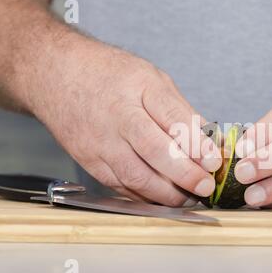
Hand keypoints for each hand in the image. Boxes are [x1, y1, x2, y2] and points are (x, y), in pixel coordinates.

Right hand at [31, 40, 220, 205]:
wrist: (56, 75)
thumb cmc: (108, 74)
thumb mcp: (151, 78)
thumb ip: (180, 110)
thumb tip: (207, 139)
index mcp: (138, 90)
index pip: (173, 120)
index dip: (197, 144)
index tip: (214, 160)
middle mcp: (117, 118)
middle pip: (155, 152)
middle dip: (185, 174)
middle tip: (205, 186)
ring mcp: (100, 143)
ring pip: (137, 177)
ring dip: (167, 193)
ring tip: (189, 197)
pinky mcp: (90, 162)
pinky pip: (120, 186)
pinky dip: (144, 197)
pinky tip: (162, 198)